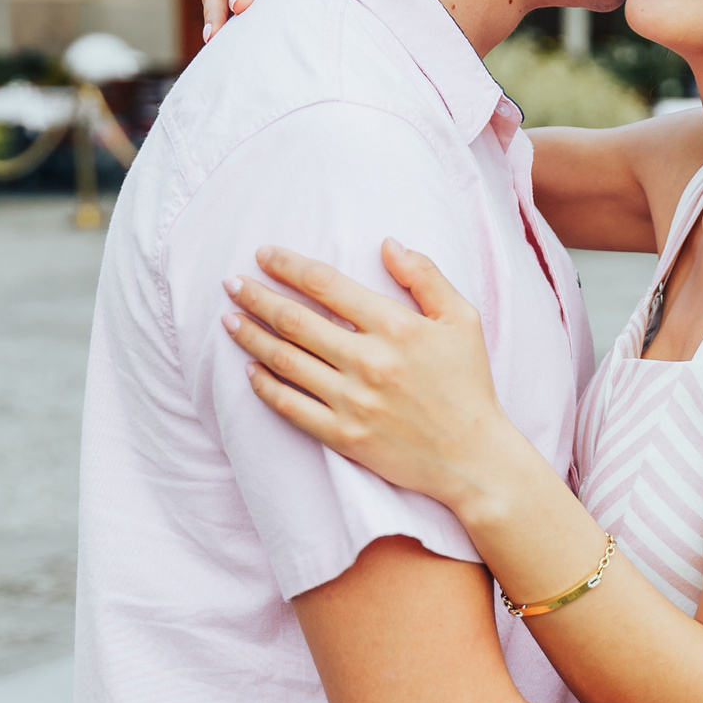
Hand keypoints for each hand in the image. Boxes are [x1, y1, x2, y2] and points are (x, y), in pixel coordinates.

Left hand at [221, 238, 530, 513]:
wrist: (474, 459)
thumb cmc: (469, 384)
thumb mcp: (462, 320)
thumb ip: (425, 276)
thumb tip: (387, 243)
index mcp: (396, 327)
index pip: (327, 285)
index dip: (289, 266)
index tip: (263, 254)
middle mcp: (369, 362)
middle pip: (295, 320)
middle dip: (256, 297)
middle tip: (230, 283)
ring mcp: (353, 401)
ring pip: (285, 361)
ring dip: (250, 337)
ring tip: (229, 319)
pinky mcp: (343, 436)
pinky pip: (291, 407)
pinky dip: (265, 386)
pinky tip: (250, 369)